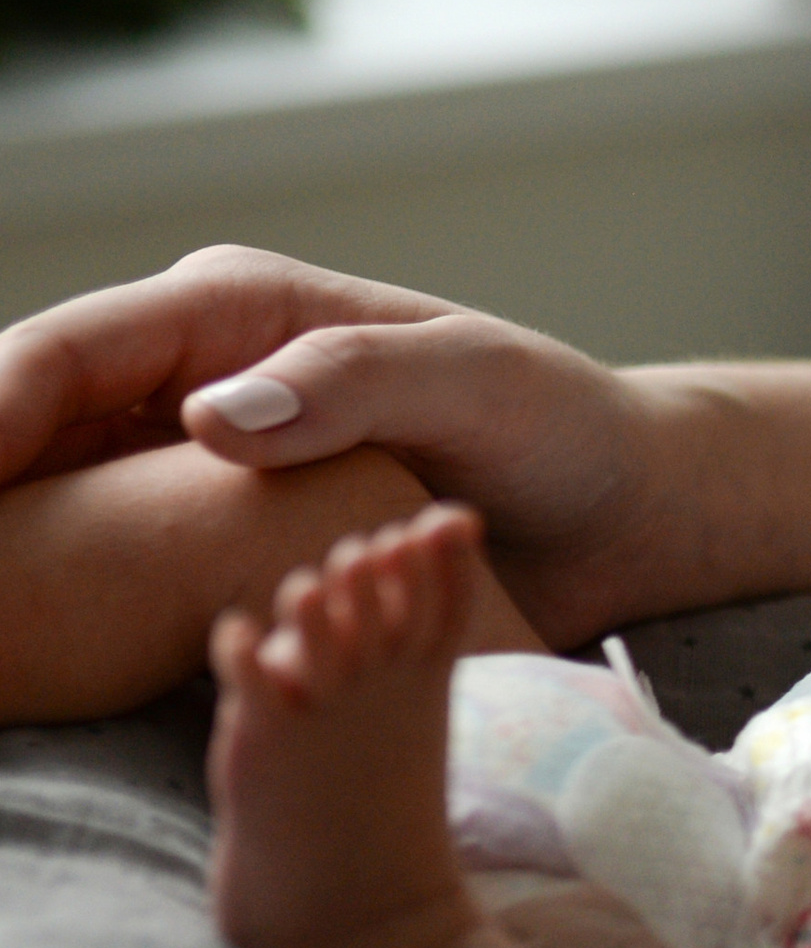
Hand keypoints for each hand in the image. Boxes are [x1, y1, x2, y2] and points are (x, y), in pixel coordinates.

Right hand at [0, 247, 654, 644]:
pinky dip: (50, 584)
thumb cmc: (558, 426)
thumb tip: (210, 416)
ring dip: (3, 542)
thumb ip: (355, 383)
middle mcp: (189, 372)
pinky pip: (99, 552)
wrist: (612, 504)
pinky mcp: (208, 529)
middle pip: (22, 419)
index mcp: (234, 310)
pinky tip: (24, 637)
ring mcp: (187, 455)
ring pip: (43, 492)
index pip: (61, 354)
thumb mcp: (477, 384)